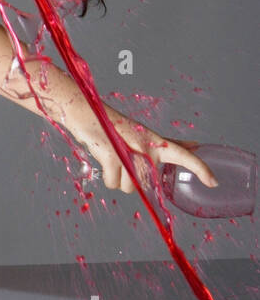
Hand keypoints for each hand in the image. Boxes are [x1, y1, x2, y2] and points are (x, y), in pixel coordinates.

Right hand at [66, 102, 217, 194]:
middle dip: (132, 179)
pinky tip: (103, 161)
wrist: (85, 113)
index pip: (183, 155)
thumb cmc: (113, 126)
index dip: (200, 169)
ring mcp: (130, 151)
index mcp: (157, 141)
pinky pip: (114, 183)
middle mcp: (147, 146)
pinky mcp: (112, 156)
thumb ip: (169, 143)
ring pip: (130, 186)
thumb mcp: (144, 134)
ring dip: (118, 179)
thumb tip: (194, 146)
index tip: (213, 183)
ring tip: (112, 160)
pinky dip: (107, 178)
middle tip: (122, 161)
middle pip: (147, 183)